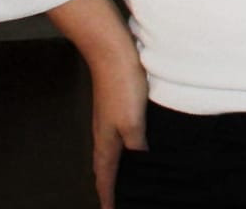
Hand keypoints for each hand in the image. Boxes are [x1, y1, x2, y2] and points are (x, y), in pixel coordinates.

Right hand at [45, 0, 146, 208]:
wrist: (112, 52)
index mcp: (106, 141)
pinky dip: (122, 148)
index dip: (107, 195)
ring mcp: (108, 118)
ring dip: (114, 167)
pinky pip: (117, 136)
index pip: (105, 176)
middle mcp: (104, 133)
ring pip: (110, 151)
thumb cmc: (122, 86)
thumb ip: (136, 146)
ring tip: (121, 178)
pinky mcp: (116, 106)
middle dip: (108, 185)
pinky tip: (132, 144)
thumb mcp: (133, 122)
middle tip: (113, 200)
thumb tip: (141, 166)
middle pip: (104, 166)